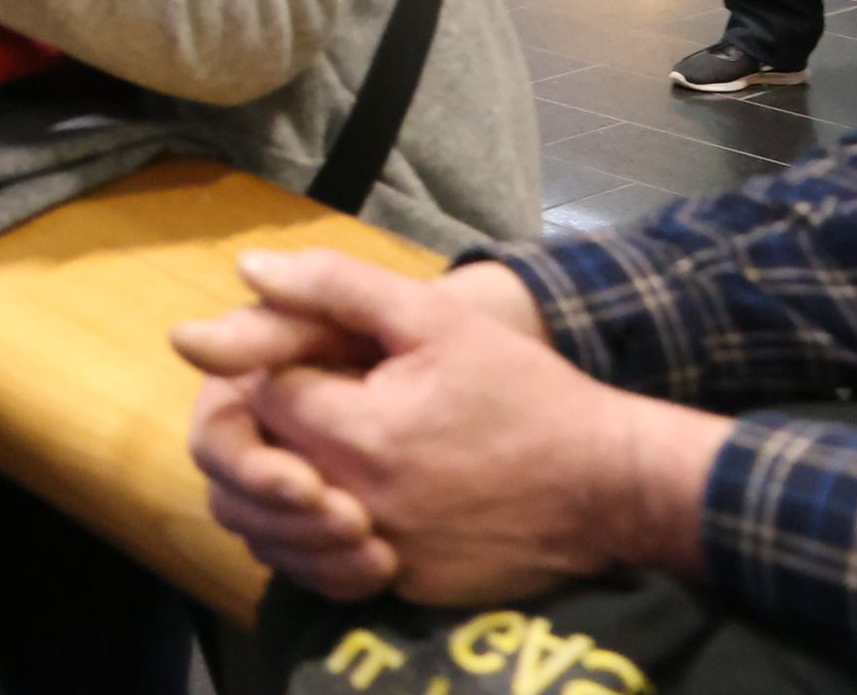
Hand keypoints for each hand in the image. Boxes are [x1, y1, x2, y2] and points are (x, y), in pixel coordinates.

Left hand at [174, 250, 717, 607]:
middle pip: (247, 467)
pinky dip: (312, 537)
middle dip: (257, 429)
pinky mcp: (406, 589)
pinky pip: (321, 569)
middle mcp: (356, 506)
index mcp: (355, 433)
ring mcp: (382, 556)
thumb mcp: (434, 317)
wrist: (609, 484)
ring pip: (270, 530)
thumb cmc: (525, 390)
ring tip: (314, 449)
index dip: (266, 368)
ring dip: (272, 487)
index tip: (310, 357)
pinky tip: (340, 499)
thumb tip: (247, 268)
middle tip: (301, 405)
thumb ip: (333, 287)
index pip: (253, 396)